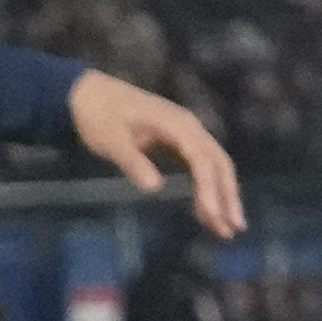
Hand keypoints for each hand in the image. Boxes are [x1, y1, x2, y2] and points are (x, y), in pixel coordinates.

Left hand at [64, 72, 245, 238]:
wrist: (88, 93)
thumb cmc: (98, 115)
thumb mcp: (110, 140)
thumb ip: (133, 161)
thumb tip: (154, 187)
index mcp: (176, 124)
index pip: (201, 159)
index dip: (209, 188)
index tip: (211, 214)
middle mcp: (189, 126)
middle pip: (217, 163)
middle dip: (227, 195)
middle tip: (233, 228)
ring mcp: (185, 131)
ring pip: (213, 165)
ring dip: (223, 194)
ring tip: (226, 228)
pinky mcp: (178, 138)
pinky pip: (200, 164)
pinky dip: (207, 187)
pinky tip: (207, 210)